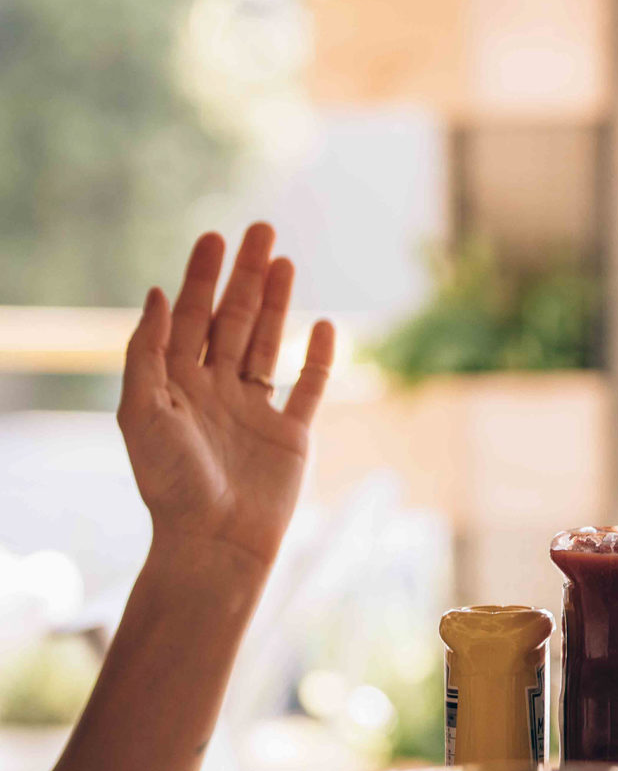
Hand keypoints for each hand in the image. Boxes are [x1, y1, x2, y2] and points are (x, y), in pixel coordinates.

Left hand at [118, 226, 334, 572]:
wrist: (215, 541)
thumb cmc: (170, 483)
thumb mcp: (141, 411)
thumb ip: (146, 352)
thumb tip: (154, 293)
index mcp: (176, 386)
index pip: (189, 319)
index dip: (201, 277)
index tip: (215, 237)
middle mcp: (215, 392)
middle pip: (233, 320)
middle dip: (246, 275)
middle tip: (261, 229)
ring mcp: (255, 411)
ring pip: (268, 342)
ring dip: (278, 302)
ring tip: (286, 260)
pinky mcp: (292, 434)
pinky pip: (308, 387)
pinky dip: (318, 356)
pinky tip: (323, 326)